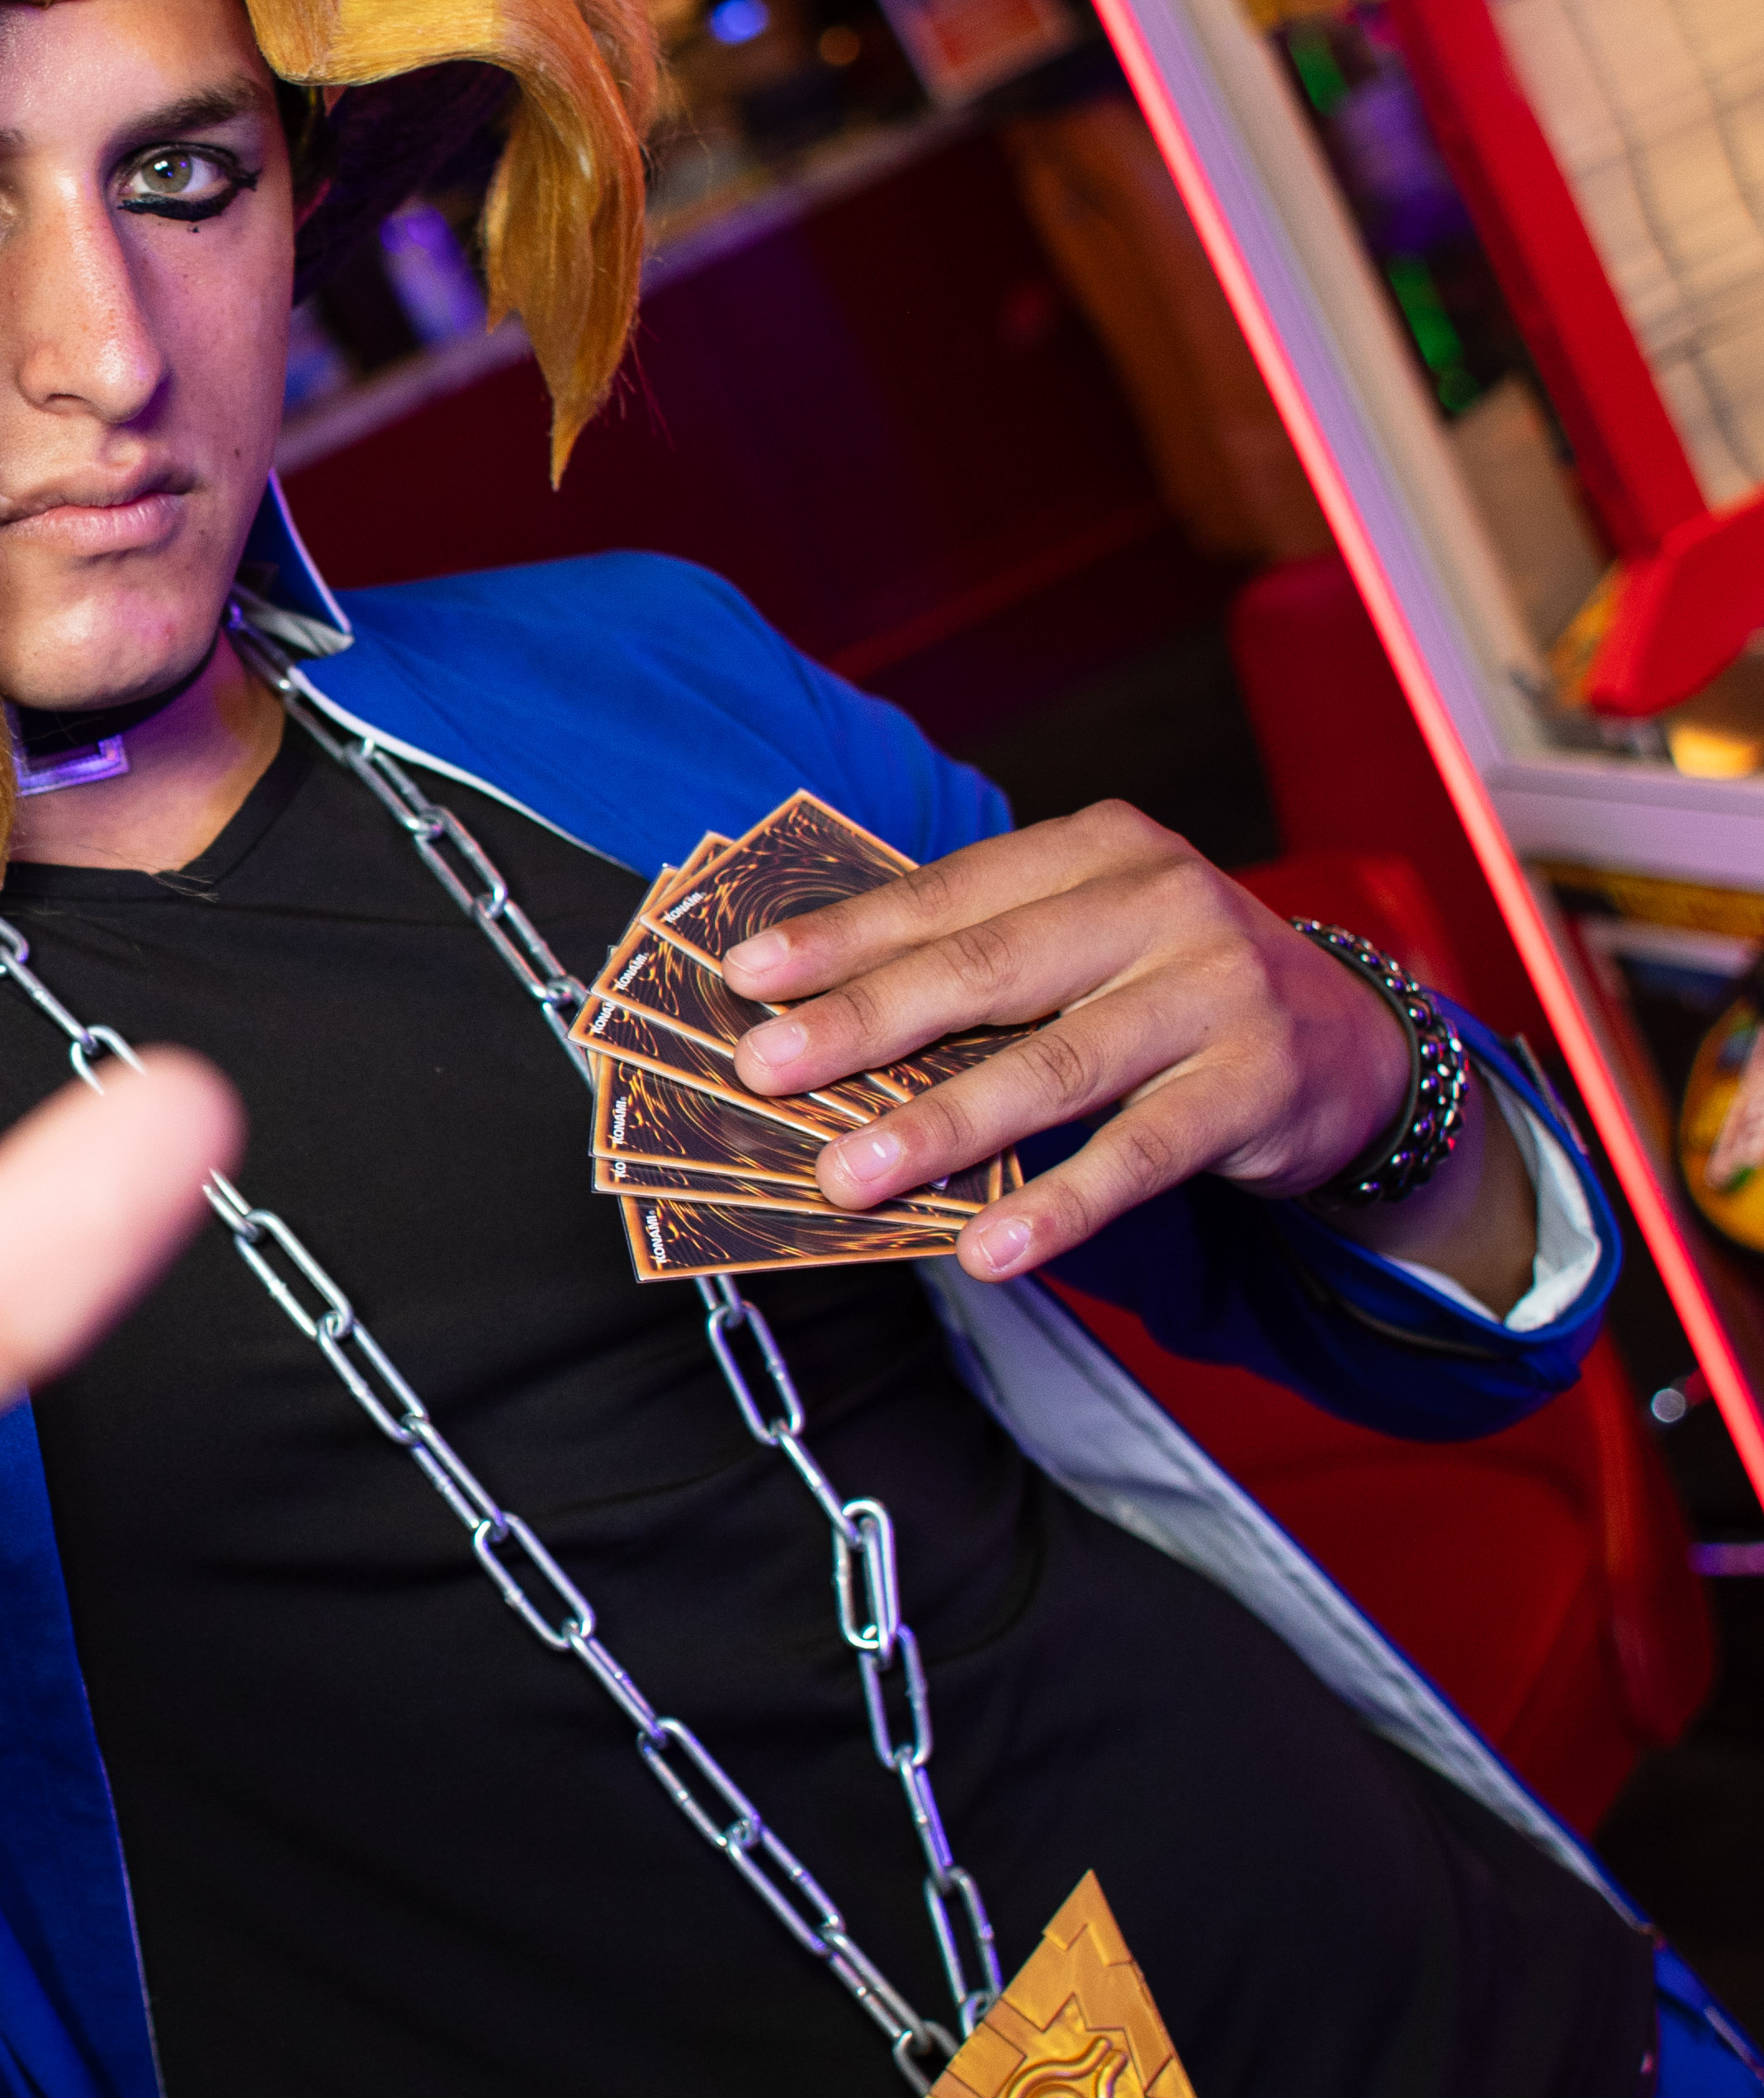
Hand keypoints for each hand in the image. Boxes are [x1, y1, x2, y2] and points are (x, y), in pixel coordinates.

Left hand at [714, 800, 1528, 1300]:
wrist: (1352, 1046)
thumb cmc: (1170, 986)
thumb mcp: (1088, 938)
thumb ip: (981, 959)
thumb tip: (817, 1020)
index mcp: (1098, 848)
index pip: (951, 892)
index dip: (844, 935)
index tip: (745, 976)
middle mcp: (1161, 902)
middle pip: (990, 970)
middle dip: (865, 1022)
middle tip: (764, 1070)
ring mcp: (1216, 990)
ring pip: (1057, 1065)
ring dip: (943, 1127)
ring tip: (848, 1176)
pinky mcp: (1255, 1084)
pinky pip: (1139, 1155)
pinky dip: (1059, 1207)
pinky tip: (988, 1249)